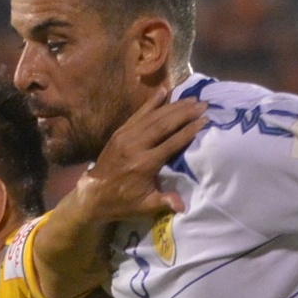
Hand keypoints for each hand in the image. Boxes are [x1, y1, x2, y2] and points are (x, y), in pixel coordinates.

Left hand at [61, 89, 205, 229]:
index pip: (172, 143)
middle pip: (164, 124)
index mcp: (145, 164)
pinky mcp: (120, 132)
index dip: (189, 131)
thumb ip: (164, 202)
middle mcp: (136, 145)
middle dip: (185, 113)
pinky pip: (138, 114)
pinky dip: (151, 102)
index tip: (204, 120)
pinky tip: (164, 91)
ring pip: (153, 116)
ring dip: (173, 106)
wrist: (92, 195)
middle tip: (203, 104)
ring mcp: (126, 136)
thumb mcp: (144, 206)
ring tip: (191, 99)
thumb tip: (183, 206)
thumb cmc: (122, 202)